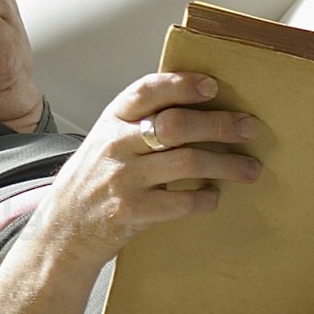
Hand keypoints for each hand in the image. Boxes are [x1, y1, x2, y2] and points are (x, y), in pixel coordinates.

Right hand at [26, 70, 263, 276]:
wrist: (64, 228)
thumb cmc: (93, 180)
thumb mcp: (106, 141)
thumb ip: (139, 123)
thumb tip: (196, 107)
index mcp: (111, 121)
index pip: (147, 91)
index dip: (181, 84)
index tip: (212, 86)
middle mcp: (116, 145)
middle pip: (176, 125)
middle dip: (219, 125)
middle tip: (249, 128)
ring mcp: (124, 179)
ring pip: (187, 162)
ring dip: (226, 164)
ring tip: (250, 168)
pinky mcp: (133, 211)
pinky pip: (182, 202)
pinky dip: (205, 199)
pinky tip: (214, 196)